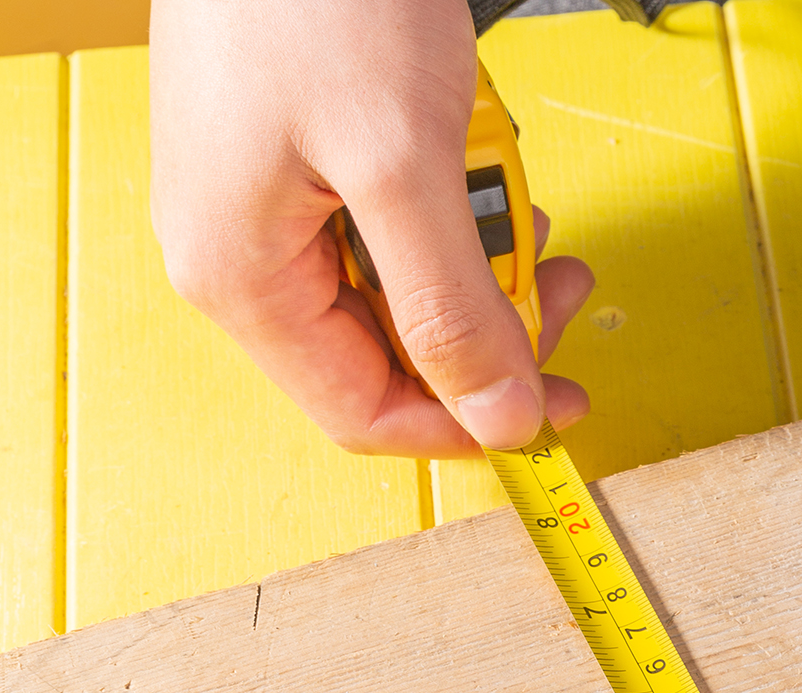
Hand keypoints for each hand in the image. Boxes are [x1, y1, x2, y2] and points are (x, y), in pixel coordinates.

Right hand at [150, 0, 593, 456]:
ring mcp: (272, 207)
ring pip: (401, 297)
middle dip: (487, 336)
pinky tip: (487, 174)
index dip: (468, 424)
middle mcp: (246, 258)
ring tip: (529, 215)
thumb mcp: (402, 166)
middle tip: (559, 283)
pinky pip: (395, 230)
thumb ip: (453, 310)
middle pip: (390, 359)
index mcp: (243, 280)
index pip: (367, 414)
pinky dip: (455, 217)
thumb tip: (502, 418)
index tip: (555, 407)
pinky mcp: (305, 160)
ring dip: (480, 272)